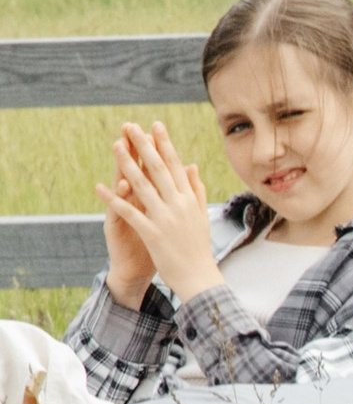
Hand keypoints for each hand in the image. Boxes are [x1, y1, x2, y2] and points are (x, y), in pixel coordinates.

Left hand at [97, 121, 217, 301]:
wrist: (199, 278)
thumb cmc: (199, 248)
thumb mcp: (201, 215)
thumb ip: (196, 189)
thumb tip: (192, 165)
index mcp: (190, 199)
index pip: (175, 165)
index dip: (164, 144)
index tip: (155, 125)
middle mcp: (178, 204)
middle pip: (158, 169)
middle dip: (143, 145)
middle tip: (131, 126)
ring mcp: (165, 218)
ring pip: (142, 185)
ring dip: (126, 164)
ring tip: (115, 146)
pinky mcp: (153, 233)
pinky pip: (130, 212)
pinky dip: (114, 199)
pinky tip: (100, 188)